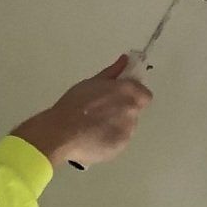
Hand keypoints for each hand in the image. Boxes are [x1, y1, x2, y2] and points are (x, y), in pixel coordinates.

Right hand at [13, 56, 152, 168]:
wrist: (62, 132)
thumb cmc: (74, 104)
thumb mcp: (91, 83)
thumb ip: (112, 72)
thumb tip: (125, 60)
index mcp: (127, 91)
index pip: (144, 94)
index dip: (133, 96)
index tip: (117, 98)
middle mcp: (132, 110)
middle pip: (134, 111)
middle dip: (122, 111)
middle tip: (101, 113)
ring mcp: (128, 130)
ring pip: (126, 127)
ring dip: (115, 126)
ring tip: (93, 128)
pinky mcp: (120, 147)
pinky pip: (118, 142)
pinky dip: (109, 140)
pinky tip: (92, 139)